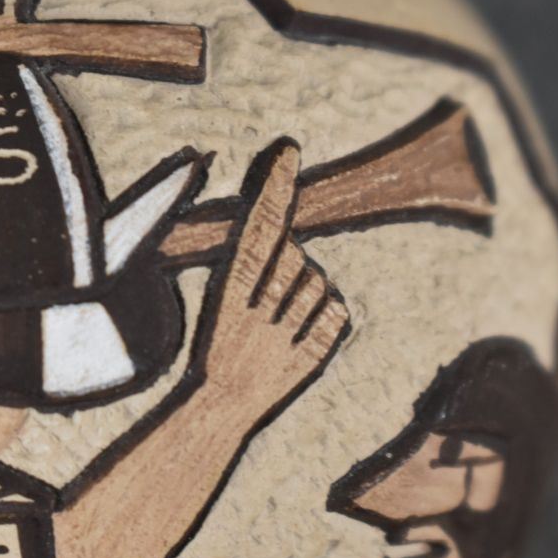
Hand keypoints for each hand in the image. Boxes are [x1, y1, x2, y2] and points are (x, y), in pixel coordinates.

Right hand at [202, 140, 349, 412]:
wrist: (221, 408)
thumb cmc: (223, 347)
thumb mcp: (224, 302)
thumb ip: (253, 266)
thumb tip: (286, 232)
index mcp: (228, 289)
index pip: (256, 225)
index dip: (273, 186)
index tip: (288, 150)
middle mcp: (255, 308)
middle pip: (294, 253)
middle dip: (288, 267)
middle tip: (267, 303)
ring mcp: (284, 333)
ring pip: (318, 281)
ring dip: (307, 294)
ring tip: (281, 324)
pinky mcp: (311, 355)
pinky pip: (335, 311)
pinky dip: (325, 318)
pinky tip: (300, 337)